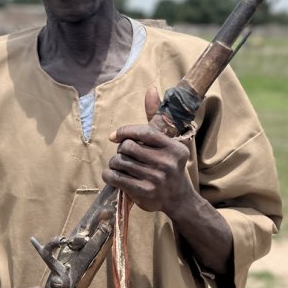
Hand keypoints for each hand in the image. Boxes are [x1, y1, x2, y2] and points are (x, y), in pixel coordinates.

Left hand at [103, 87, 193, 216]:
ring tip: (121, 166)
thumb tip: (151, 88)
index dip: (125, 131)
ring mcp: (156, 179)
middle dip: (121, 150)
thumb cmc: (169, 165)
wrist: (178, 199)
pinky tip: (113, 175)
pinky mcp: (144, 193)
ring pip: (120, 162)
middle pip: (128, 147)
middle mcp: (167, 163)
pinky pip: (115, 178)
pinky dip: (109, 175)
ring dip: (115, 163)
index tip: (115, 136)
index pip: (144, 132)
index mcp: (174, 148)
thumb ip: (156, 116)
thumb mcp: (167, 141)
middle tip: (125, 155)